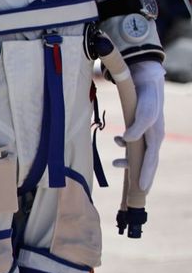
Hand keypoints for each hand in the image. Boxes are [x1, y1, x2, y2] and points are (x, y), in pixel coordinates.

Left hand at [117, 60, 165, 191]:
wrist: (145, 81)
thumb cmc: (146, 98)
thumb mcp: (143, 112)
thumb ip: (137, 127)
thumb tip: (127, 141)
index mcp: (156, 137)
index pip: (151, 161)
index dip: (146, 175)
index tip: (142, 189)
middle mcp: (153, 138)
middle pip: (147, 162)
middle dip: (141, 175)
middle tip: (136, 191)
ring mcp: (146, 133)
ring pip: (138, 153)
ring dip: (128, 160)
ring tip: (116, 164)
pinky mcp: (139, 128)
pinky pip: (133, 143)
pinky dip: (125, 145)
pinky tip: (118, 140)